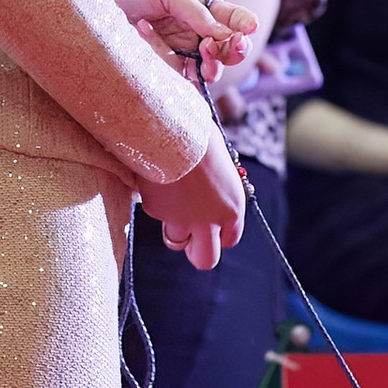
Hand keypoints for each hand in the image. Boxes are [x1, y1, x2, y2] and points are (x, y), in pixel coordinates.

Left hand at [109, 0, 254, 85]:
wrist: (86, 11)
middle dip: (236, 47)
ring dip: (215, 63)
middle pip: (227, 47)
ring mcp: (177, 56)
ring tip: (203, 51)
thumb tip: (221, 33)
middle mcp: (189, 35)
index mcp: (194, 10)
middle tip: (234, 44)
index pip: (228, 17)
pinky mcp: (162, 76)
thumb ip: (194, 9)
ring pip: (212, 68)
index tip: (250, 27)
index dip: (243, 22)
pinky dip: (189, 75)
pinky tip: (176, 60)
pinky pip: (186, 83)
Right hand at [140, 122, 246, 269]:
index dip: (220, 235)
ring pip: (176, 240)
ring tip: (172, 197)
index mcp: (232, 208)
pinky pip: (156, 213)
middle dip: (198, 251)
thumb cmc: (199, 136)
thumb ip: (217, 188)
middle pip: (205, 259)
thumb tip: (207, 194)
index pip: (230, 240)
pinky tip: (157, 178)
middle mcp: (210, 221)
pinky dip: (156, 202)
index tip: (213, 227)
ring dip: (174, 226)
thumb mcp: (220, 165)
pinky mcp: (156, 212)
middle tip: (190, 239)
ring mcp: (181, 220)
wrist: (170, 127)